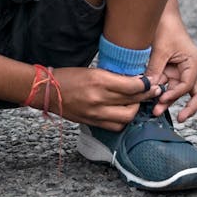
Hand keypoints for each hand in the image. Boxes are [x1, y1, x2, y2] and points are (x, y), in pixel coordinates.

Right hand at [45, 67, 160, 130]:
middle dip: (145, 96)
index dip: (146, 84)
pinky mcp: (92, 122)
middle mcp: (99, 98)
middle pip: (132, 101)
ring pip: (127, 116)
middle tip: (151, 91)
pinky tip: (124, 112)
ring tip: (136, 102)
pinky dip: (123, 120)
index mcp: (99, 80)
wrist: (46, 91)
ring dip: (135, 109)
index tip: (151, 82)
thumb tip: (134, 80)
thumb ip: (112, 77)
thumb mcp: (92, 70)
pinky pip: (115, 126)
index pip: (132, 85)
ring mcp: (95, 113)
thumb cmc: (68, 77)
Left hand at [144, 20, 196, 121]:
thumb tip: (148, 89)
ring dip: (168, 101)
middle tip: (179, 119)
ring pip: (180, 92)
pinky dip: (161, 92)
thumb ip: (155, 70)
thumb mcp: (160, 50)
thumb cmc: (165, 28)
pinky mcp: (172, 70)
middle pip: (196, 94)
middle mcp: (192, 68)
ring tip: (154, 111)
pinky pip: (169, 85)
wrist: (161, 14)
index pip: (188, 85)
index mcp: (194, 62)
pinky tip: (151, 100)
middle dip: (188, 108)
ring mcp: (183, 70)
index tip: (161, 99)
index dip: (175, 94)